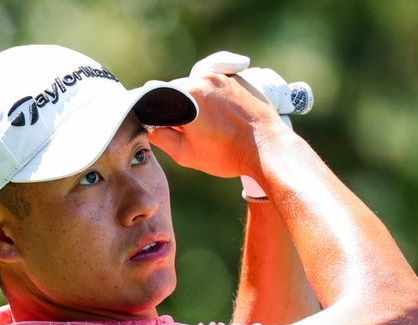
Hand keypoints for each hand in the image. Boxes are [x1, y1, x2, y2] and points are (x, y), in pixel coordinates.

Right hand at [148, 53, 285, 179]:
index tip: (160, 123)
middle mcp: (205, 78)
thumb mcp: (185, 153)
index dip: (156, 110)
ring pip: (199, 85)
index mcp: (187, 93)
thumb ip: (161, 137)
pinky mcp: (240, 80)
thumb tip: (150, 126)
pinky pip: (217, 85)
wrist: (267, 148)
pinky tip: (221, 117)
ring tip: (207, 125)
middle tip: (186, 129)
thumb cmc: (226, 153)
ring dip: (196, 101)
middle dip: (177, 106)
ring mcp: (225, 77)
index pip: (159, 95)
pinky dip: (214, 97)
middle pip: (179, 88)